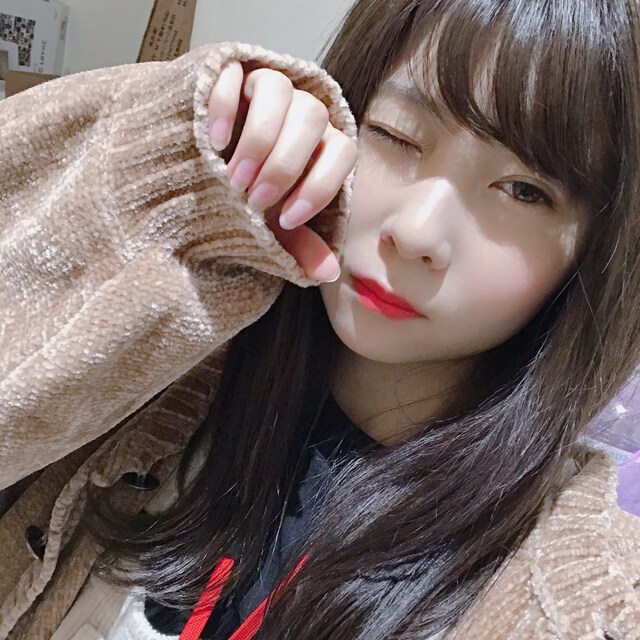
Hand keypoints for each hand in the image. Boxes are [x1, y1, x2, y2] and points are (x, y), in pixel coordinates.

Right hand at [207, 61, 357, 281]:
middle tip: (254, 200)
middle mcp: (300, 110)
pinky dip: (226, 106)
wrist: (200, 168)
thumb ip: (299, 244)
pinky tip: (212, 142)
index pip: (342, 151)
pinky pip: (235, 73)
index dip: (320, 185)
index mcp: (321, 144)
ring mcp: (266, 85)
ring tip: (232, 178)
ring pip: (278, 89)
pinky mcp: (230, 71)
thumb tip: (329, 273)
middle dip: (284, 164)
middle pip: (312, 117)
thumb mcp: (270, 226)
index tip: (287, 219)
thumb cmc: (245, 196)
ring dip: (258, 138)